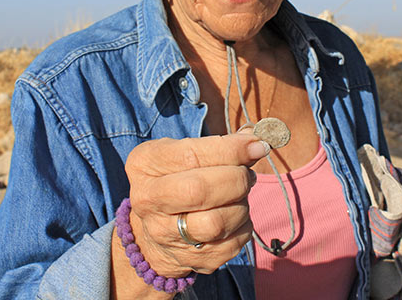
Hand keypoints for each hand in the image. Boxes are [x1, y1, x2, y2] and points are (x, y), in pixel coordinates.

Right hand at [123, 132, 268, 277]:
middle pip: (200, 191)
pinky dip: (242, 226)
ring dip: (241, 205)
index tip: (257, 145)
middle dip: (236, 179)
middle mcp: (148, 201)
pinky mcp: (191, 260)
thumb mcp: (182, 151)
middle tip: (246, 174)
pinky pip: (232, 244)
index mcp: (145, 165)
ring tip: (238, 195)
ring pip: (217, 223)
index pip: (191, 156)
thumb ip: (217, 144)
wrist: (154, 229)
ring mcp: (166, 235)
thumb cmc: (175, 178)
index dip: (231, 150)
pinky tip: (233, 216)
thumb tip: (256, 141)